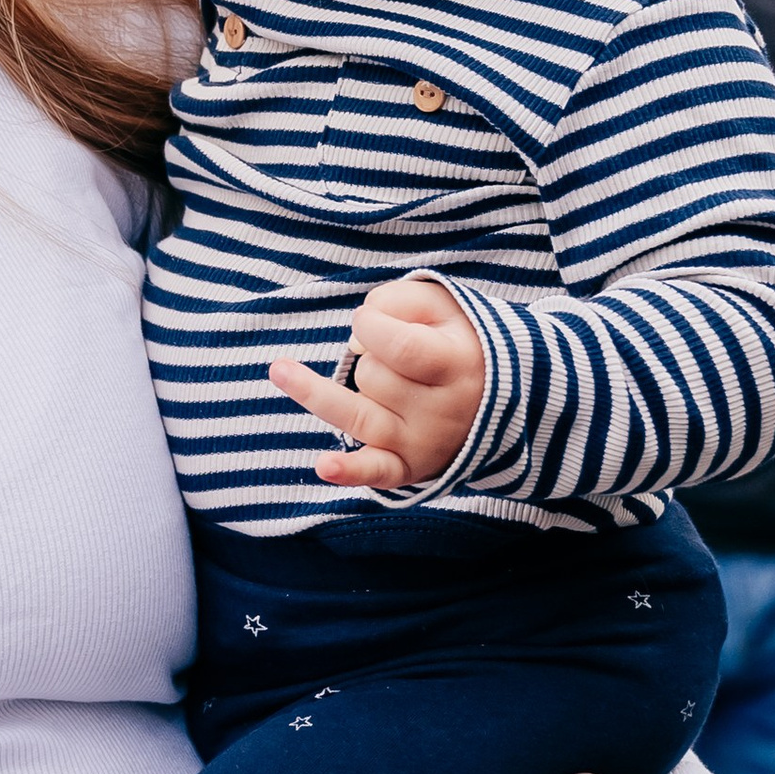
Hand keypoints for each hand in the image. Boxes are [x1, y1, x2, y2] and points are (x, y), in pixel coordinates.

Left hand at [267, 275, 486, 490]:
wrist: (495, 395)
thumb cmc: (455, 340)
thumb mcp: (441, 305)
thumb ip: (399, 301)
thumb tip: (359, 331)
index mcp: (457, 366)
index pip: (400, 347)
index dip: (370, 326)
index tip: (366, 320)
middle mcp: (442, 410)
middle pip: (373, 378)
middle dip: (368, 357)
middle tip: (390, 357)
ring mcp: (424, 442)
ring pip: (358, 415)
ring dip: (318, 394)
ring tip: (279, 369)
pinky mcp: (409, 466)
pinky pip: (377, 472)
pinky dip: (351, 472)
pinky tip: (324, 466)